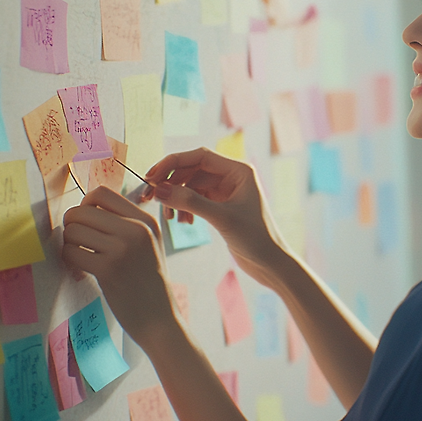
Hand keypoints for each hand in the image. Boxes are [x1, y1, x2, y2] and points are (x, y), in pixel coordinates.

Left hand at [62, 186, 174, 348]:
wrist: (160, 319)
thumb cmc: (147, 283)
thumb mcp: (148, 244)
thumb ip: (125, 223)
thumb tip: (84, 207)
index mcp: (146, 220)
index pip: (101, 192)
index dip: (85, 205)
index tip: (87, 224)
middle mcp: (136, 229)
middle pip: (81, 210)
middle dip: (72, 225)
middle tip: (78, 242)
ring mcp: (123, 249)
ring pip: (73, 230)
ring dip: (69, 244)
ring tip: (81, 257)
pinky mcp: (109, 269)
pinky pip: (71, 252)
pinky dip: (70, 260)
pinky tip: (81, 270)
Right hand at [144, 147, 289, 288]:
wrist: (270, 263)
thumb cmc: (256, 238)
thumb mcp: (221, 218)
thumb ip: (190, 202)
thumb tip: (159, 189)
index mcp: (238, 170)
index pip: (199, 156)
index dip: (173, 163)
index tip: (152, 176)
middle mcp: (232, 176)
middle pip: (192, 169)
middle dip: (171, 182)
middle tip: (151, 197)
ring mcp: (226, 191)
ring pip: (191, 185)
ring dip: (177, 198)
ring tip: (171, 217)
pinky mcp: (221, 206)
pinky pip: (195, 199)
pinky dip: (185, 208)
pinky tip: (184, 222)